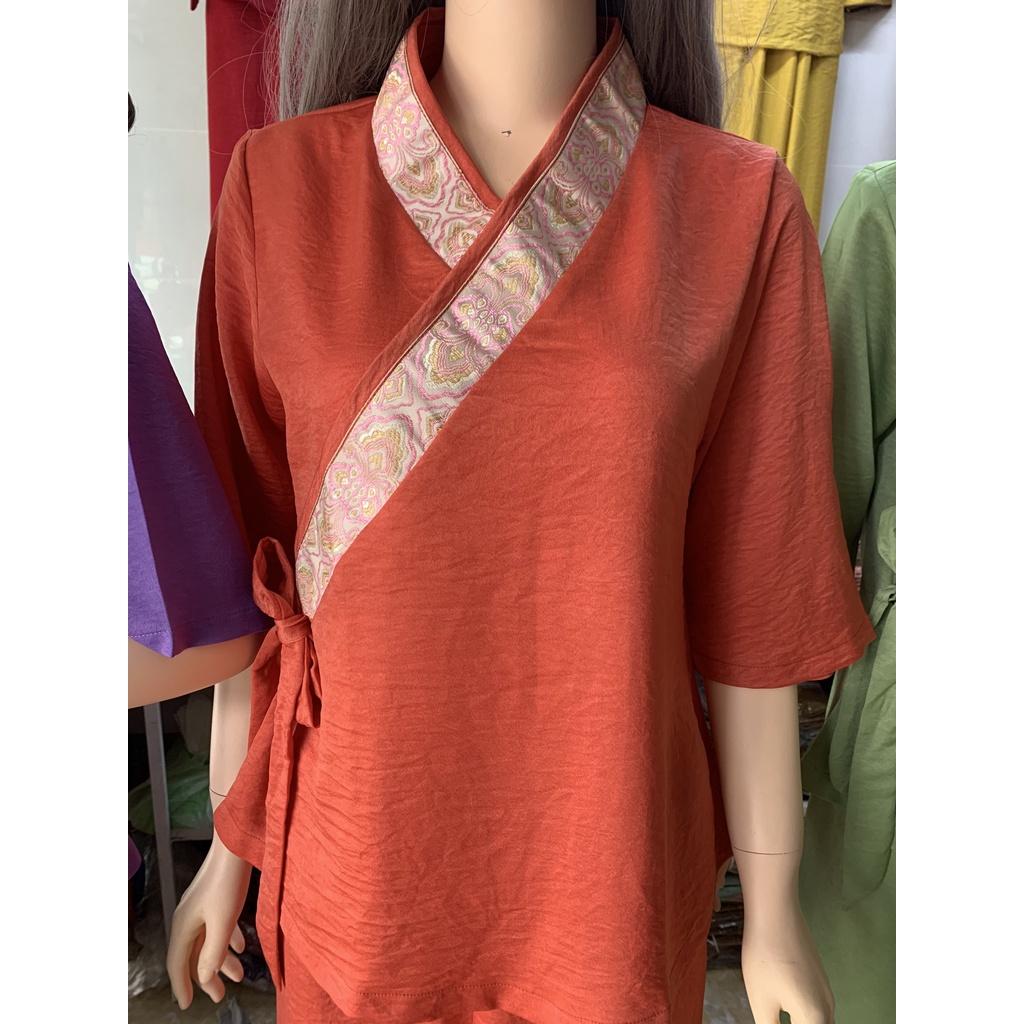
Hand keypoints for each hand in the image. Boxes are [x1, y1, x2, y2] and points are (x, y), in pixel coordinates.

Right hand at [166, 834, 251, 1008]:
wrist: (234, 844)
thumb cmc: (227, 880)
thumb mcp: (222, 922)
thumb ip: (212, 952)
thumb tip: (203, 978)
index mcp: (184, 924)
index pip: (177, 963)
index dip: (182, 986)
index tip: (187, 1005)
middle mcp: (188, 917)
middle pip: (193, 955)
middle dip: (206, 977)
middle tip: (219, 995)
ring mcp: (201, 907)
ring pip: (208, 941)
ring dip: (222, 960)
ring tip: (238, 975)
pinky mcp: (215, 897)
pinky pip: (218, 926)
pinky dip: (228, 940)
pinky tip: (242, 946)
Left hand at [741, 899, 834, 1023]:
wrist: (775, 914)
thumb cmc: (765, 958)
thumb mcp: (762, 1003)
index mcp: (816, 1018)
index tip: (771, 1022)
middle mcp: (828, 1007)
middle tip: (772, 1020)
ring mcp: (825, 991)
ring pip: (819, 1021)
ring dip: (801, 1023)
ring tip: (779, 1017)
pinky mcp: (818, 978)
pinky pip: (816, 1009)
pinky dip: (803, 1016)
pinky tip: (785, 1013)